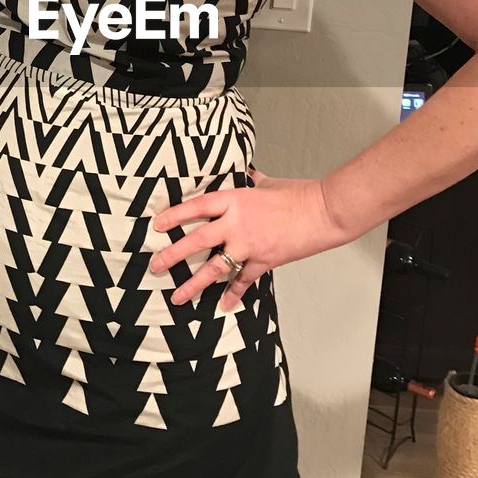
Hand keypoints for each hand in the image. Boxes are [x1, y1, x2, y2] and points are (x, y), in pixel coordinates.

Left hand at [149, 166, 342, 311]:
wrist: (322, 212)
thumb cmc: (297, 194)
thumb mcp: (267, 183)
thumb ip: (250, 181)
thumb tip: (244, 172)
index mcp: (234, 200)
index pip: (197, 207)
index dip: (175, 216)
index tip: (157, 225)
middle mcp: (236, 224)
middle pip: (197, 240)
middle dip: (173, 255)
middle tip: (155, 266)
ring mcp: (249, 245)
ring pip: (215, 268)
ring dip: (194, 284)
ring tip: (177, 297)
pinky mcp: (264, 261)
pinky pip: (243, 280)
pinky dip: (234, 293)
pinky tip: (223, 305)